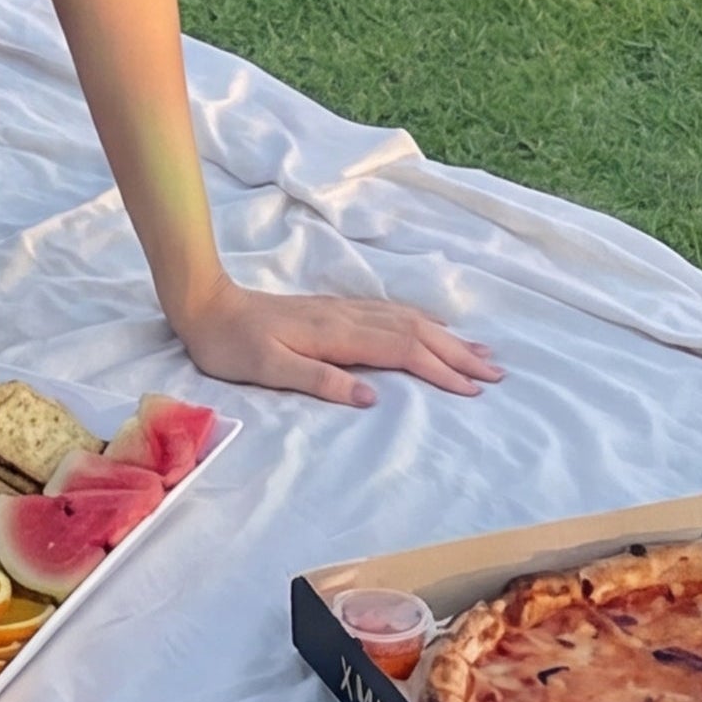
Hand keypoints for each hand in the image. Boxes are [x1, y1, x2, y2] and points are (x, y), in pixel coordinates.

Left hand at [173, 279, 501, 410]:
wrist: (205, 305)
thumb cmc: (231, 345)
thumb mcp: (267, 369)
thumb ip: (318, 380)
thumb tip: (371, 396)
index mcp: (336, 334)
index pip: (402, 351)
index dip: (440, 369)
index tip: (473, 389)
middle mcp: (347, 317)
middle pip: (416, 332)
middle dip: (458, 353)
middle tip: (496, 374)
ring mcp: (343, 310)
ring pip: (408, 320)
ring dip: (447, 337)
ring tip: (480, 352)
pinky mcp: (335, 309)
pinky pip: (392, 312)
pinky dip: (422, 321)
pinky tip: (433, 325)